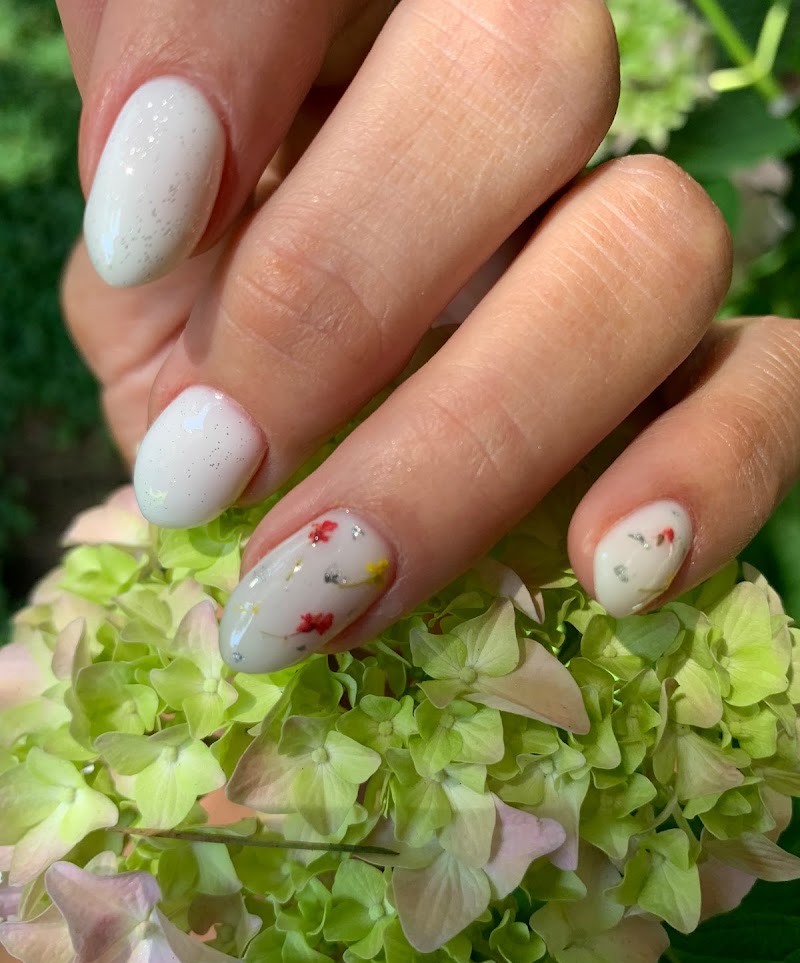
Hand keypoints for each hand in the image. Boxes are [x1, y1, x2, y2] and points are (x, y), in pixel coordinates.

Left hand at [59, 0, 799, 674]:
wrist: (294, 406)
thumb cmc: (211, 314)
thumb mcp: (143, 276)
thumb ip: (141, 259)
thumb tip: (165, 264)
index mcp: (359, 24)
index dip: (223, 54)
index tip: (139, 229)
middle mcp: (519, 92)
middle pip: (522, 80)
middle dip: (342, 289)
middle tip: (212, 464)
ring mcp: (626, 221)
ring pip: (655, 249)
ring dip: (473, 441)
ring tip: (324, 578)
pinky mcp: (716, 357)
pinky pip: (779, 382)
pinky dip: (714, 475)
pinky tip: (613, 573)